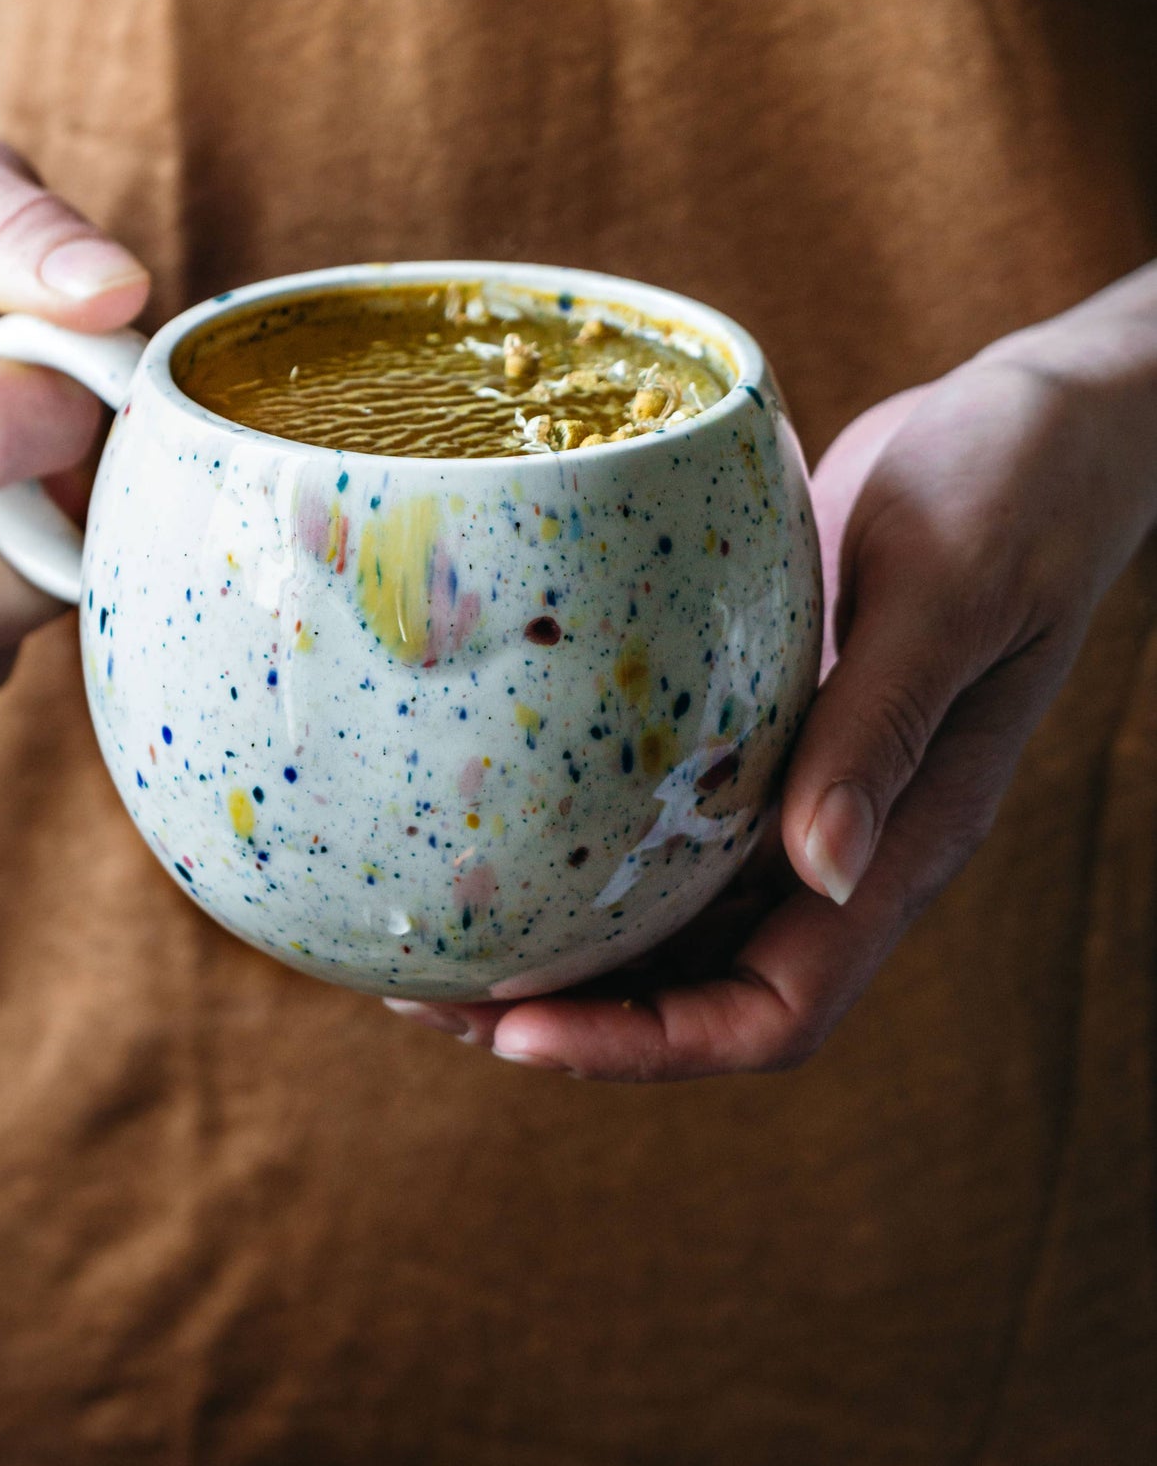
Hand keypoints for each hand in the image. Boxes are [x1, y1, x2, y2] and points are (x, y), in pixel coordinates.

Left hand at [386, 295, 1156, 1077]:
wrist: (1041, 421)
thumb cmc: (1018, 490)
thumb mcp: (950, 592)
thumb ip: (883, 727)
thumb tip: (816, 874)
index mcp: (907, 841)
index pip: (776, 1010)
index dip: (647, 1043)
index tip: (518, 1029)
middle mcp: (850, 837)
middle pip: (701, 986)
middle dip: (569, 1010)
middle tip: (424, 986)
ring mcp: (805, 782)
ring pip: (677, 912)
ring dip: (565, 935)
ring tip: (430, 920)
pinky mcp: (767, 720)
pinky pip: (672, 813)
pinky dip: (586, 835)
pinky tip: (500, 806)